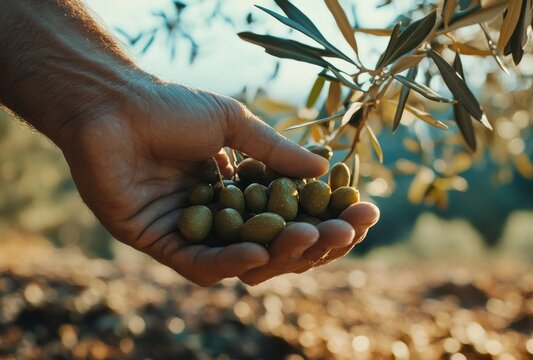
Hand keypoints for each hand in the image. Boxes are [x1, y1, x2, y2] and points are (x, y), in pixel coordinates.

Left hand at [60, 82, 378, 285]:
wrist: (112, 105)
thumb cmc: (171, 107)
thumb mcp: (234, 124)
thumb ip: (276, 152)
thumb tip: (325, 170)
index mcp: (241, 191)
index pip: (293, 215)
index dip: (329, 218)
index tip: (363, 213)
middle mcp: (221, 217)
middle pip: (276, 244)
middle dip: (315, 241)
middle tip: (345, 232)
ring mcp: (193, 233)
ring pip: (245, 262)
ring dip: (280, 254)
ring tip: (310, 238)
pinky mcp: (162, 244)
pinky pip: (200, 266)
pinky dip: (229, 262)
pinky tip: (257, 251)